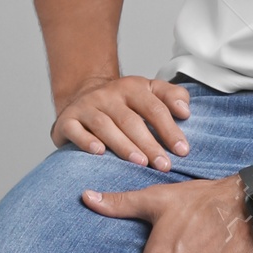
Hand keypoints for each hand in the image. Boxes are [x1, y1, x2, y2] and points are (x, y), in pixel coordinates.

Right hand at [51, 75, 190, 169]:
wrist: (82, 97)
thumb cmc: (123, 103)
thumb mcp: (150, 92)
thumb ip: (172, 96)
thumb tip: (185, 110)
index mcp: (132, 88)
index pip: (154, 108)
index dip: (169, 129)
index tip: (182, 150)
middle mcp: (108, 95)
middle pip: (131, 120)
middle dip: (149, 144)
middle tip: (164, 165)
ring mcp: (86, 107)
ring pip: (105, 126)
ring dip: (123, 145)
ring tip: (140, 162)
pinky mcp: (67, 120)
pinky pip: (75, 131)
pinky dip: (86, 141)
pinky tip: (99, 153)